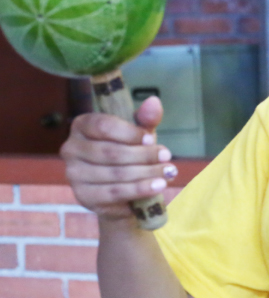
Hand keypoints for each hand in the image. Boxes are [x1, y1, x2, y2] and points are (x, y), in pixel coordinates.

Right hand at [60, 97, 175, 221]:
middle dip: (144, 155)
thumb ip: (146, 118)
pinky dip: (139, 189)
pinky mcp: (83, 196)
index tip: (150, 139)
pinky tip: (157, 186)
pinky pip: (114, 193)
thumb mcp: (139, 133)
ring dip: (146, 173)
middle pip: (111, 152)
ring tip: (167, 172)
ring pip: (115, 173)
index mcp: (82, 126)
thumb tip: (154, 101)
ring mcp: (74, 174)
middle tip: (166, 157)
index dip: (130, 133)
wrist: (123, 187)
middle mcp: (71, 149)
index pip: (104, 126)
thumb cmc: (129, 151)